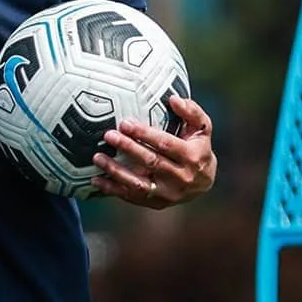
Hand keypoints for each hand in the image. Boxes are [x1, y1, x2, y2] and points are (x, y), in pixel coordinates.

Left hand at [91, 94, 216, 209]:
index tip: (125, 123)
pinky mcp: (157, 203)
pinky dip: (113, 189)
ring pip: (138, 183)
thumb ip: (191, 112)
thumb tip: (173, 98)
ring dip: (116, 170)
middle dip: (128, 148)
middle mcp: (181, 178)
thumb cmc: (199, 147)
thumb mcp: (202, 128)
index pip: (165, 144)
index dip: (145, 134)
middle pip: (150, 162)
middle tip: (109, 135)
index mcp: (192, 157)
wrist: (204, 182)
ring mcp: (168, 193)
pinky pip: (132, 197)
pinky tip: (96, 180)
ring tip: (97, 157)